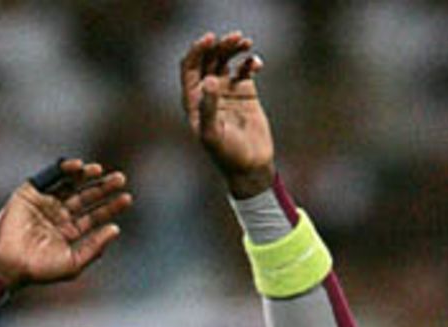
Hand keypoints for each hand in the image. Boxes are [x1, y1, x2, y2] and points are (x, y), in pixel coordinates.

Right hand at [0, 159, 130, 289]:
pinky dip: (62, 169)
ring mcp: (44, 203)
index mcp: (70, 232)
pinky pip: (48, 177)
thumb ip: (95, 246)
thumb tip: (116, 229)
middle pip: (85, 197)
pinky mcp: (28, 193)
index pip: (94, 216)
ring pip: (69, 185)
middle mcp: (58, 216)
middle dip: (102, 188)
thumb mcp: (74, 262)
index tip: (127, 198)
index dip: (111, 207)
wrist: (9, 265)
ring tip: (100, 171)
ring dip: (85, 176)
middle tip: (121, 179)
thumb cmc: (41, 270)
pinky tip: (79, 167)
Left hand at [180, 30, 274, 198]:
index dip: (198, 51)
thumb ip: (209, 107)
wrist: (250, 168)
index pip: (190, 67)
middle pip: (209, 59)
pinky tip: (257, 63)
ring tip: (246, 42)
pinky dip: (250, 62)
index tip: (210, 40)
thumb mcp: (213, 134)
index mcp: (194, 100)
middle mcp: (208, 92)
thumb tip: (210, 80)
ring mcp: (226, 91)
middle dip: (219, 46)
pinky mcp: (245, 94)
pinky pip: (245, 70)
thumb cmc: (227, 156)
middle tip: (234, 37)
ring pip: (226, 61)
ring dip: (234, 48)